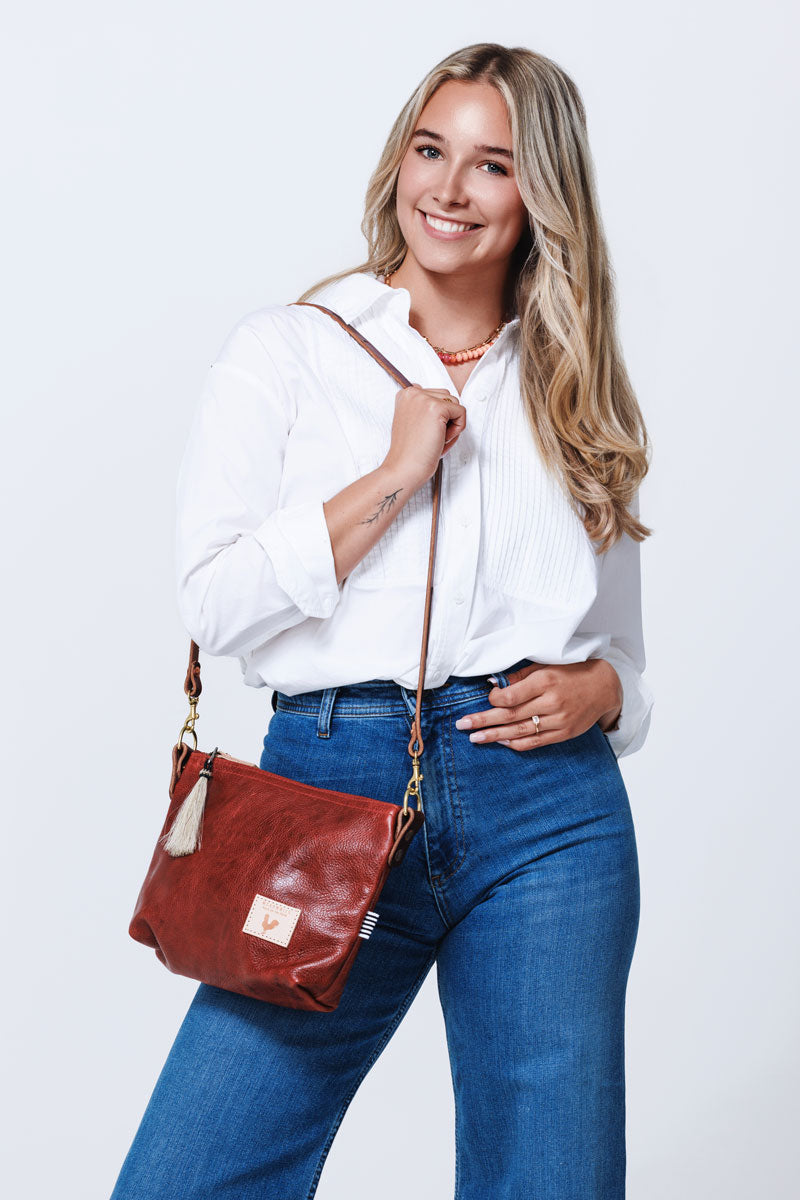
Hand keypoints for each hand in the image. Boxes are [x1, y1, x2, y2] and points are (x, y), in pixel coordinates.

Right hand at [382, 384, 466, 491]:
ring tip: (434, 438)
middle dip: (445, 419)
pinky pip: (462, 412)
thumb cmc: (411, 452)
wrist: (404, 468)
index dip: (437, 416)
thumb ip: (424, 408)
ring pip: (455, 404)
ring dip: (451, 424)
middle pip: (447, 398)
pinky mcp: (437, 408)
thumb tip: (447, 400)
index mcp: (406, 394)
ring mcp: (424, 398)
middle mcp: (412, 392)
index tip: (424, 432)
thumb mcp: (413, 421)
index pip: (435, 395)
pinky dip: (457, 429)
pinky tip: (441, 440)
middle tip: (430, 437)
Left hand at [454, 659, 622, 750]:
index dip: (493, 700)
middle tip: (462, 725)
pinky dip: (516, 743)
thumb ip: (519, 676)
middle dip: (483, 721)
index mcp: (545, 681)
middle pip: (510, 715)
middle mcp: (552, 702)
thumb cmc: (571, 671)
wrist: (604, 687)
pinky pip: (536, 742)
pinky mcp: (564, 733)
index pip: (511, 697)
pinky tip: (500, 742)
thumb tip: (493, 686)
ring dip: (494, 735)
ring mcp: (559, 720)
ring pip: (520, 731)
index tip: (485, 699)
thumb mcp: (546, 665)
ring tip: (475, 738)